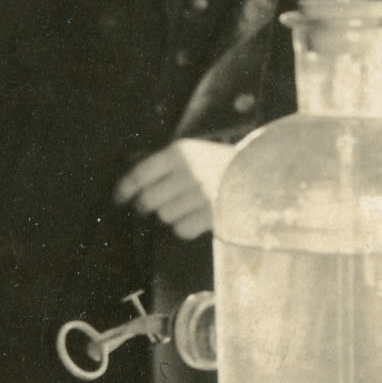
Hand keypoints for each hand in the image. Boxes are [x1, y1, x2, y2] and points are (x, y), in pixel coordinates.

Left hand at [112, 138, 233, 239]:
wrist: (262, 173)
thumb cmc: (219, 164)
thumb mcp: (192, 153)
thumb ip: (164, 165)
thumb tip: (131, 188)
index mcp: (180, 153)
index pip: (140, 174)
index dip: (125, 189)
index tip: (119, 199)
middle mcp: (189, 172)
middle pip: (148, 200)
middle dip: (146, 205)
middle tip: (150, 206)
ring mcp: (202, 195)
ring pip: (165, 216)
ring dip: (171, 214)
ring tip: (187, 205)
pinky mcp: (213, 215)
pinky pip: (182, 230)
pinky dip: (185, 227)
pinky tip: (197, 216)